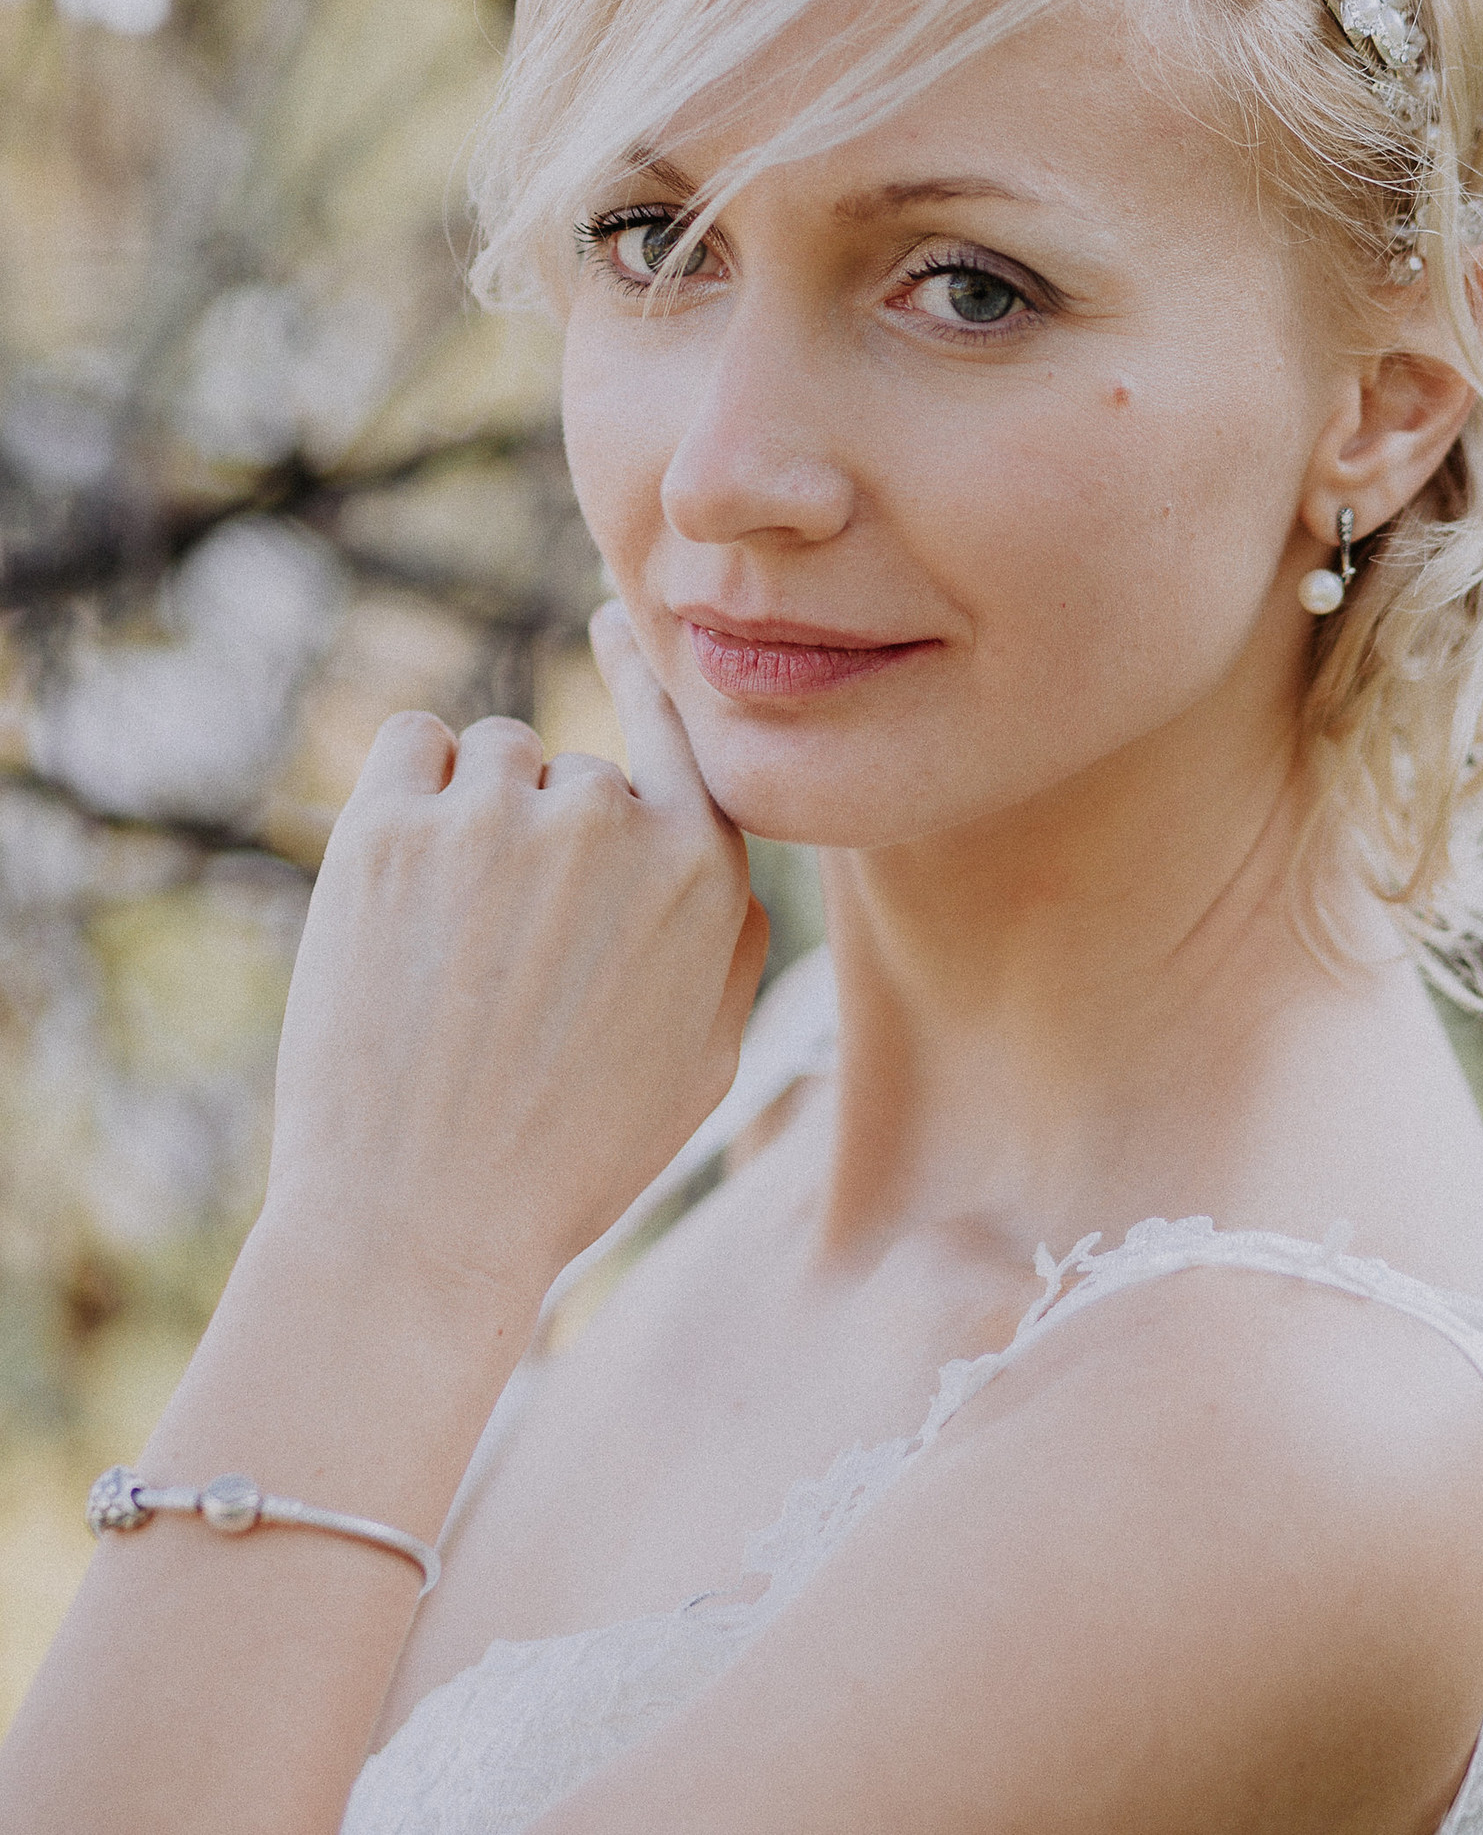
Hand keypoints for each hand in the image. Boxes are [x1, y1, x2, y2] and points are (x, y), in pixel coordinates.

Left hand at [262, 602, 768, 1315]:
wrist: (420, 1223)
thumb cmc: (571, 1158)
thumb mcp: (705, 1065)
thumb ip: (734, 945)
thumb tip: (724, 869)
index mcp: (698, 874)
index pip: (680, 730)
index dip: (642, 673)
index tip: (610, 624)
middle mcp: (605, 822)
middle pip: (576, 772)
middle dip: (547, 836)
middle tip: (511, 955)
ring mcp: (489, 818)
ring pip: (491, 753)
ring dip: (475, 814)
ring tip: (452, 940)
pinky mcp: (384, 829)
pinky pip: (409, 742)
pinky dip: (408, 785)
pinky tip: (402, 870)